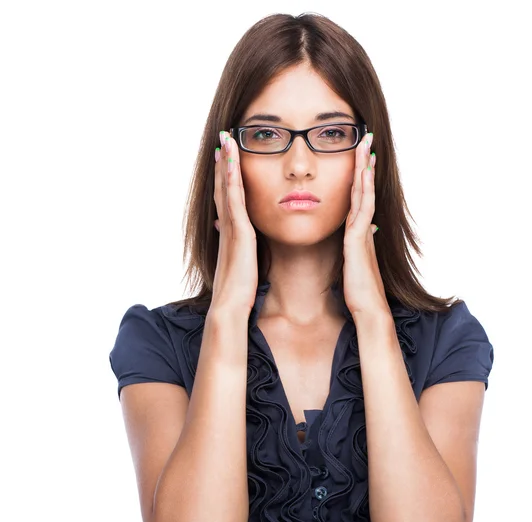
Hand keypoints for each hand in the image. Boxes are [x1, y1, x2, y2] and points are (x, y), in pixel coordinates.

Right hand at [210, 131, 258, 317]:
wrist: (230, 305)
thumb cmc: (239, 289)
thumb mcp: (242, 263)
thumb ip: (241, 248)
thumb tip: (239, 239)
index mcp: (230, 231)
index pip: (227, 197)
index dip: (225, 176)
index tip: (225, 156)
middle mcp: (227, 225)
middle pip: (223, 187)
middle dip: (223, 162)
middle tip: (223, 139)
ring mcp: (231, 227)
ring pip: (226, 189)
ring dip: (226, 163)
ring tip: (226, 140)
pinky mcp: (238, 232)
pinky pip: (234, 201)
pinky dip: (231, 180)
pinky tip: (232, 163)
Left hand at [342, 132, 387, 316]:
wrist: (368, 309)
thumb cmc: (358, 291)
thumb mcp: (352, 263)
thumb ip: (355, 246)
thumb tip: (361, 233)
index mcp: (358, 232)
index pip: (358, 197)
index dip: (358, 175)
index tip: (358, 154)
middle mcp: (363, 228)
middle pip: (363, 189)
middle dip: (363, 163)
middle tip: (365, 137)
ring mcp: (363, 233)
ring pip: (364, 194)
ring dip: (364, 169)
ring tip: (365, 146)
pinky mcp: (359, 240)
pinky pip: (362, 209)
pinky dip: (364, 189)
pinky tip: (363, 174)